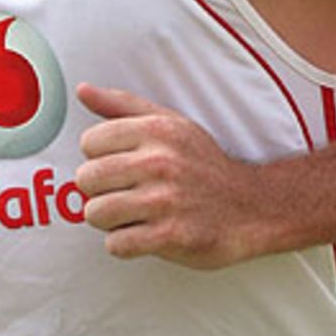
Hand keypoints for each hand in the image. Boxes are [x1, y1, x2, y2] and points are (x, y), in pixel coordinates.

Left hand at [75, 84, 260, 268]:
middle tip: (122, 193)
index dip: (99, 157)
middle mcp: (160, 163)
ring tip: (130, 214)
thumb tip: (83, 91)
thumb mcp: (170, 123)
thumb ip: (122, 106)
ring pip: (96, 213)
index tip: (119, 165)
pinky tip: (142, 233)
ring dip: (108, 220)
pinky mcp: (170, 236)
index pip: (89, 142)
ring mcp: (165, 201)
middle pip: (87, 179)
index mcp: (157, 131)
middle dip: (99, 190)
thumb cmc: (204, 165)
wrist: (252, 207)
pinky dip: (124, 244)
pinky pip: (117, 244)